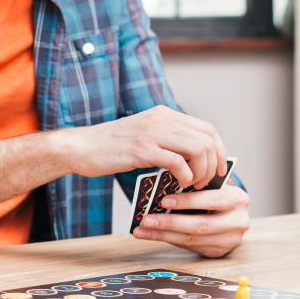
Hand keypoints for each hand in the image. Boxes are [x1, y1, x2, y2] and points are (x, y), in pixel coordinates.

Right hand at [63, 106, 226, 188]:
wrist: (80, 147)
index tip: (218, 169)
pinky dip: (185, 177)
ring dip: (201, 172)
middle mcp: (160, 119)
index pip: (206, 128)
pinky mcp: (142, 149)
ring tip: (191, 184)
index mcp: (163, 113)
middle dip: (213, 164)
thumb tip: (193, 156)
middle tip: (205, 181)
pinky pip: (178, 163)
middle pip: (207, 138)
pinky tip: (178, 184)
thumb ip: (166, 138)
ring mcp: (151, 133)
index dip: (219, 150)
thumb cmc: (110, 147)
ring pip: (198, 149)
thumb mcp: (143, 134)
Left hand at [134, 182, 249, 257]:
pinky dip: (170, 240)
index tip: (163, 201)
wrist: (230, 212)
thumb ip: (192, 188)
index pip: (211, 200)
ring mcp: (231, 239)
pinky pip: (191, 246)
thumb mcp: (209, 186)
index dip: (187, 201)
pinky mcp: (220, 251)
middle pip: (201, 225)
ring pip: (193, 239)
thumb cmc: (213, 193)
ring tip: (142, 230)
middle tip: (146, 220)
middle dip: (170, 223)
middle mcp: (238, 221)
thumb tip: (158, 195)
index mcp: (238, 199)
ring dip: (163, 235)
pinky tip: (152, 235)